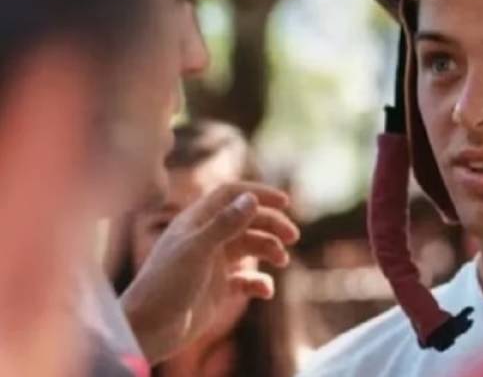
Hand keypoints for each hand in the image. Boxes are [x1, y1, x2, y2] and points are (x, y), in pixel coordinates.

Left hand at [119, 182, 299, 363]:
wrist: (147, 330)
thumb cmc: (166, 285)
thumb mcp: (197, 250)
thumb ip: (225, 224)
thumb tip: (252, 198)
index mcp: (196, 222)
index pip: (231, 195)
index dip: (258, 194)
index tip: (285, 203)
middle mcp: (206, 238)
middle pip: (247, 220)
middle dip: (272, 225)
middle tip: (293, 237)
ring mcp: (212, 263)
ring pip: (250, 247)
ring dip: (269, 250)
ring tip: (282, 261)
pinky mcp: (217, 288)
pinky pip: (247, 279)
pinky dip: (260, 282)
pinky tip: (265, 291)